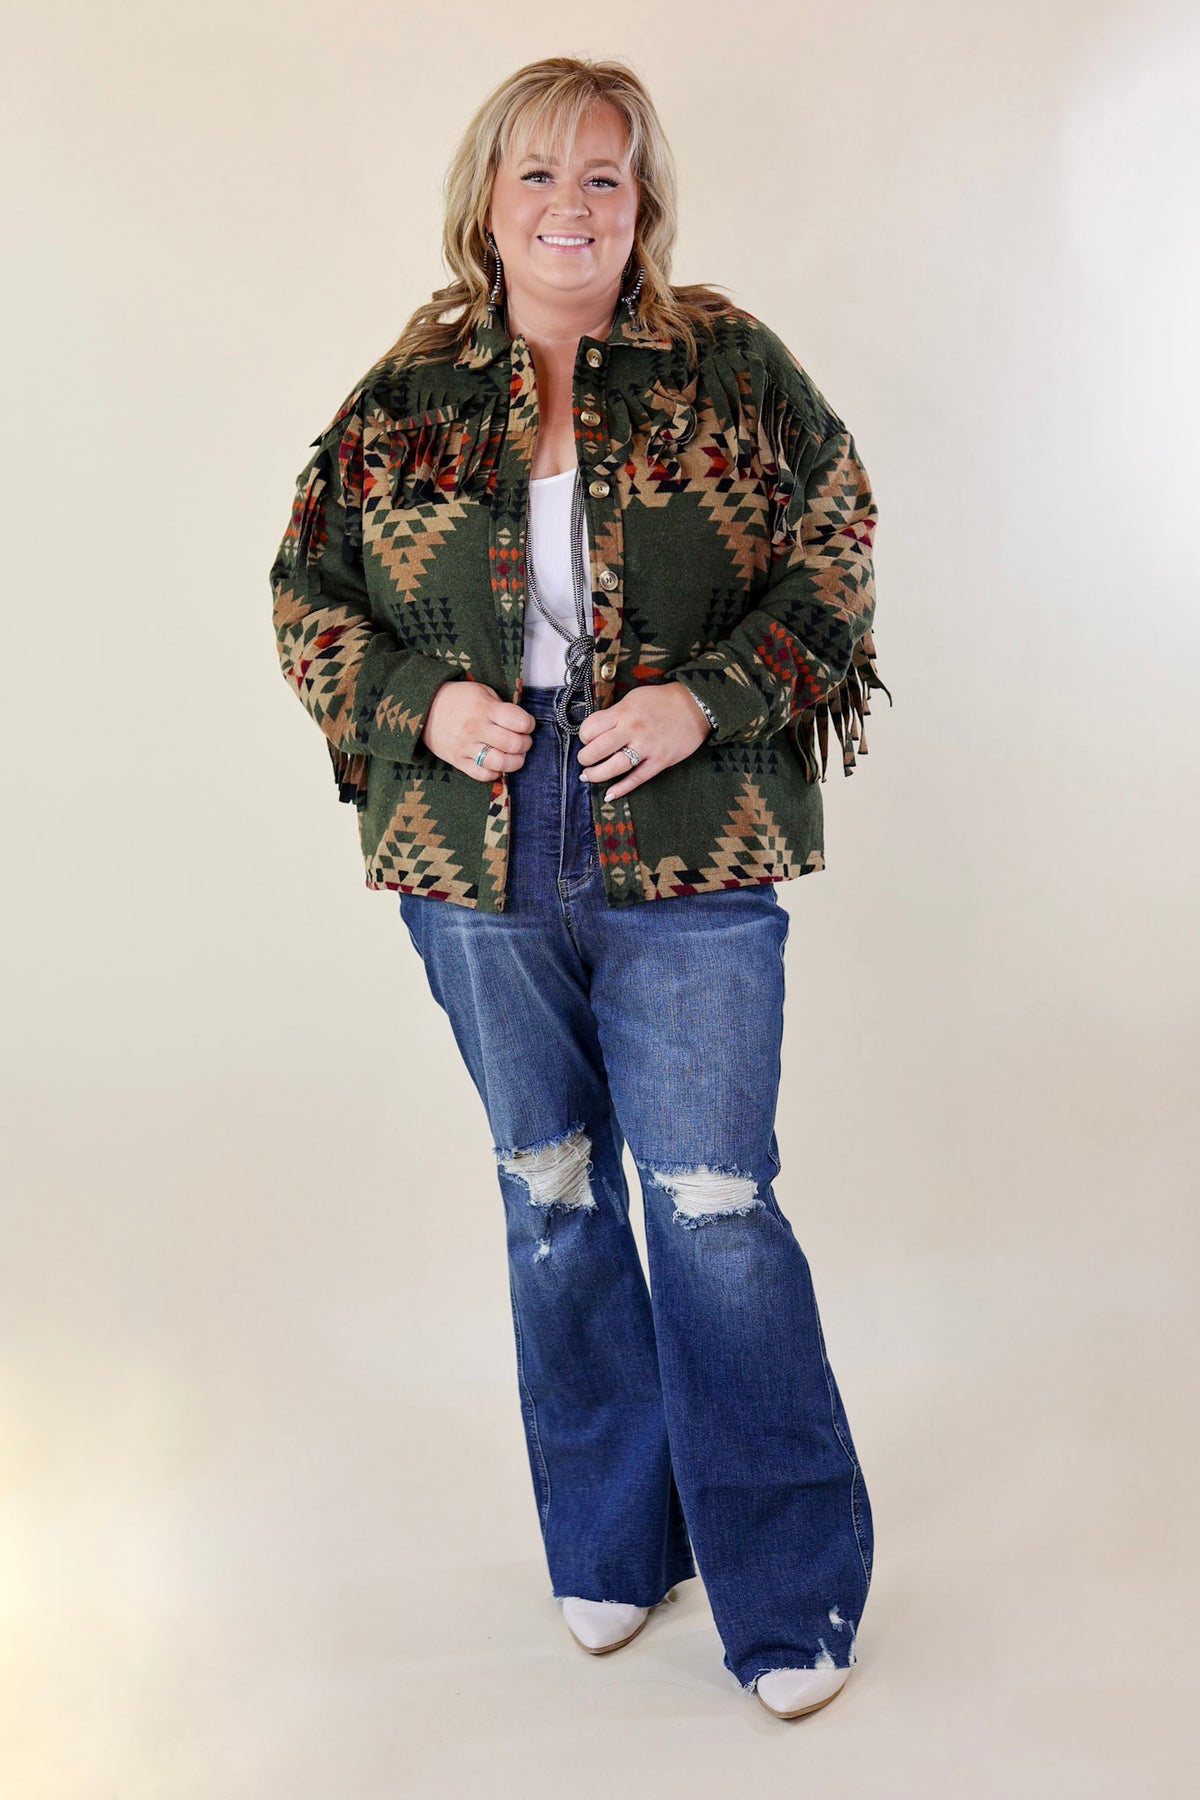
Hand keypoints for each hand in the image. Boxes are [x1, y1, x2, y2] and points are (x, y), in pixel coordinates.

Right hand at [421, 681, 536, 780]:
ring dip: (515, 762)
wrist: (424, 708)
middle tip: (523, 741)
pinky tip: (497, 764)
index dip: (529, 724)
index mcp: (484, 708)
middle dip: (525, 744)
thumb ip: (502, 707)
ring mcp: (466, 747)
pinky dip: (495, 772)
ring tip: (514, 756)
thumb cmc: (459, 699)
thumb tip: (522, 724)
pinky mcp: (458, 761)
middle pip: (514, 744)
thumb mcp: (482, 692)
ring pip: (500, 763)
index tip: (526, 724)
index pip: (520, 722)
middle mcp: (476, 729)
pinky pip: (483, 775)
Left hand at [577, 681, 711, 801]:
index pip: (591, 728)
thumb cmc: (662, 701)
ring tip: (588, 776)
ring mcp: (647, 747)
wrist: (695, 706)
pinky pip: (637, 778)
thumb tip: (596, 731)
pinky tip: (609, 794)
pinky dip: (622, 788)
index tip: (587, 739)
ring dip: (597, 775)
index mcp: (624, 712)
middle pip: (598, 750)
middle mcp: (633, 730)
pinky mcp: (660, 761)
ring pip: (614, 767)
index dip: (584, 736)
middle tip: (585, 760)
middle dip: (585, 758)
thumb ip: (615, 714)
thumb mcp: (633, 698)